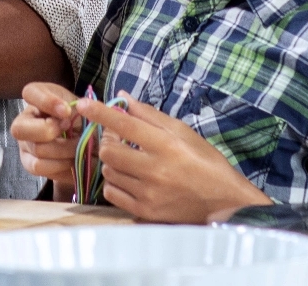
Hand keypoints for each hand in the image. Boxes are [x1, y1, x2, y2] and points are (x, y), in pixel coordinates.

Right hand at [12, 82, 86, 199]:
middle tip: (68, 129)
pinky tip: (72, 160)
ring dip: (62, 150)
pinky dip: (61, 165)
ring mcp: (24, 144)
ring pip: (36, 150)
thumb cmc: (81, 117)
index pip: (29, 93)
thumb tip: (67, 115)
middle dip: (49, 130)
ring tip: (78, 147)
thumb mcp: (80, 104)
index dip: (46, 102)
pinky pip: (40, 167)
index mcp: (35, 98)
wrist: (88, 140)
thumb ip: (75, 105)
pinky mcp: (30, 164)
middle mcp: (23, 121)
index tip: (66, 110)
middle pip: (20, 129)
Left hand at [77, 93, 269, 222]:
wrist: (225, 203)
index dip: (100, 112)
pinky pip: (112, 194)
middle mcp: (155, 170)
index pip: (124, 125)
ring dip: (112, 163)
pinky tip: (128, 178)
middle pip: (109, 151)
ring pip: (108, 172)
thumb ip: (149, 115)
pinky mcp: (145, 212)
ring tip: (129, 160)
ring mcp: (149, 194)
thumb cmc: (206, 163)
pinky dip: (114, 183)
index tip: (82, 104)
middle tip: (119, 139)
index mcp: (166, 145)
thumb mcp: (183, 132)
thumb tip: (122, 97)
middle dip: (109, 141)